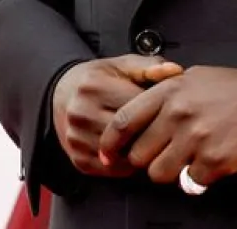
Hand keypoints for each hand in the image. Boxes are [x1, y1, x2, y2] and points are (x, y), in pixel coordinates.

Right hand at [51, 54, 182, 176]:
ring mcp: (77, 139)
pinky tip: (134, 151)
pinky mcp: (78, 160)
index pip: (136, 106)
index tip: (169, 111)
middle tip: (165, 130)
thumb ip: (149, 67)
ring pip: (123, 155)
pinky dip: (128, 165)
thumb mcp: (121, 65)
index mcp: (95, 86)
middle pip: (129, 134)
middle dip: (151, 133)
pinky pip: (112, 171)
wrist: (62, 95)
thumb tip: (175, 71)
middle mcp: (82, 113)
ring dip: (141, 152)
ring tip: (150, 141)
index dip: (158, 110)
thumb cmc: (98, 79)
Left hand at [97, 65, 236, 189]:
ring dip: (171, 172)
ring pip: (160, 173)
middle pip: (139, 154)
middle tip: (163, 155)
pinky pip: (191, 182)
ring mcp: (195, 139)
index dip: (110, 142)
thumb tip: (146, 111)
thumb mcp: (197, 77)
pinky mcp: (213, 161)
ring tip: (188, 160)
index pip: (124, 120)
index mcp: (170, 91)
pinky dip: (199, 178)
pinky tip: (212, 163)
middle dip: (147, 160)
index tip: (107, 154)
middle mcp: (178, 114)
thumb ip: (168, 92)